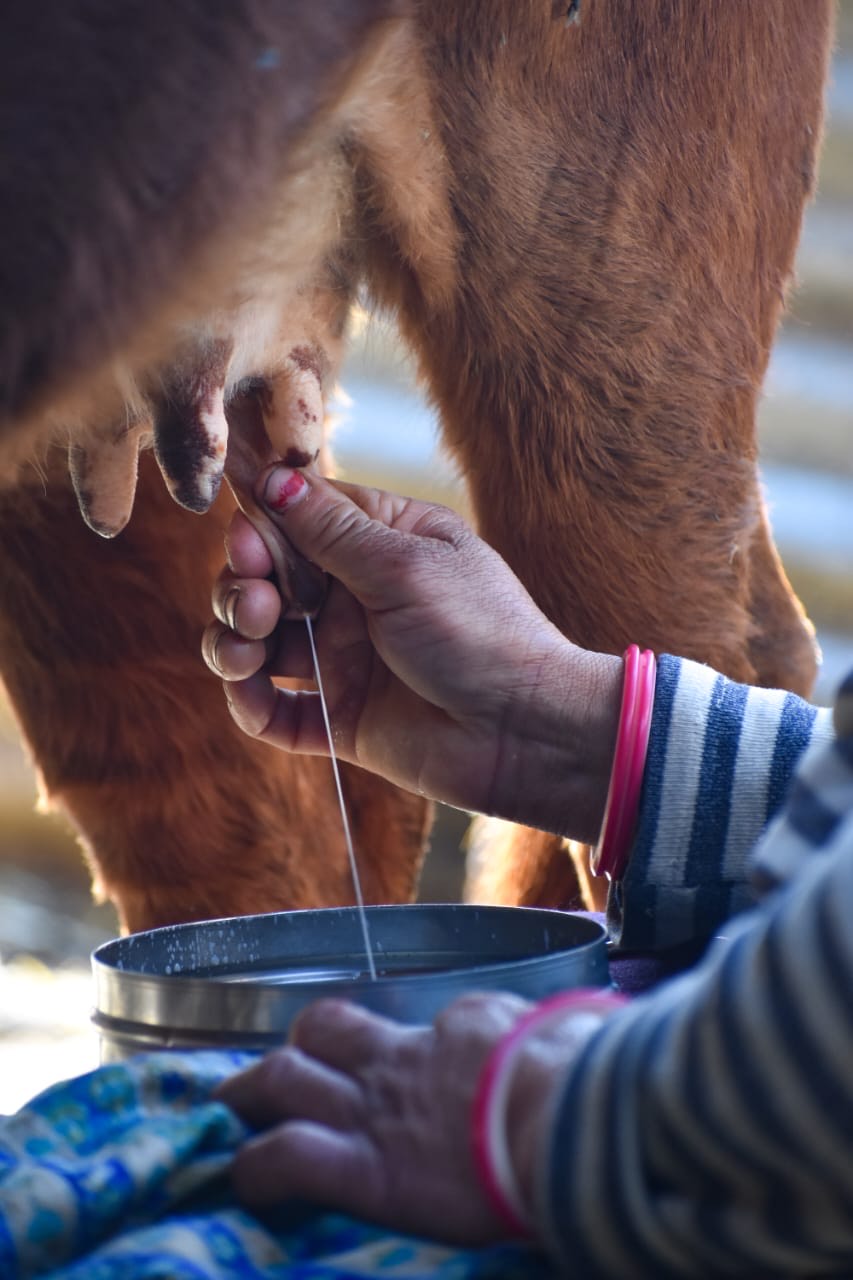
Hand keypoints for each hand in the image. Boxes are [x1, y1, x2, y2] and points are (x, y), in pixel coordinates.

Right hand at [203, 467, 621, 840]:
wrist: (526, 732)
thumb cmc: (482, 633)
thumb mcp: (405, 566)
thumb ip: (332, 530)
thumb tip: (273, 478)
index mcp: (382, 545)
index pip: (299, 519)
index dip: (262, 528)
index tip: (248, 541)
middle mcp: (356, 598)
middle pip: (267, 581)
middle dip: (243, 587)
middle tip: (257, 605)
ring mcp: (345, 659)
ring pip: (259, 644)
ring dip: (233, 641)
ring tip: (248, 647)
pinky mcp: (340, 717)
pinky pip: (275, 711)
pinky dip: (249, 702)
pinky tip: (248, 692)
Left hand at [215, 994, 606, 1243]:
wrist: (573, 1115)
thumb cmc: (595, 1075)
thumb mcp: (588, 1032)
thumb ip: (573, 1031)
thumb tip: (596, 1025)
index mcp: (467, 1027)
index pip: (422, 1029)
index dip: (404, 1050)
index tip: (411, 1073)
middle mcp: (408, 1058)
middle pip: (327, 1030)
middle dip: (298, 1050)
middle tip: (279, 1073)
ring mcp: (379, 1108)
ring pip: (286, 1078)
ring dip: (254, 1093)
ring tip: (234, 1111)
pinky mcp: (365, 1167)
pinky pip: (286, 1156)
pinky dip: (258, 1167)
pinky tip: (248, 1182)